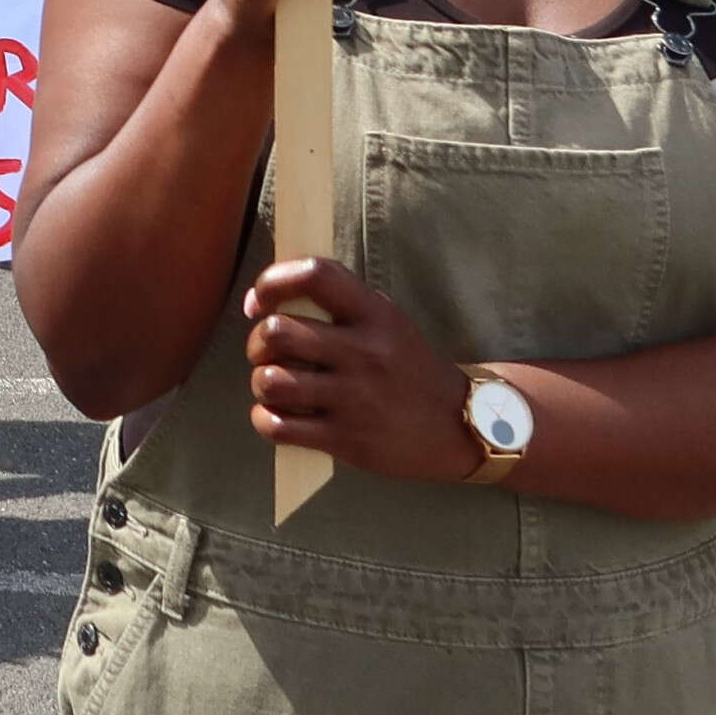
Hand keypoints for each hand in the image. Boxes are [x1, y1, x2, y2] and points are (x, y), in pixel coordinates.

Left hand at [240, 258, 480, 481]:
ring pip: (270, 381)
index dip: (272, 281)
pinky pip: (278, 426)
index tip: (259, 302)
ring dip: (261, 383)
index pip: (314, 275)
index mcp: (374, 314)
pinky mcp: (347, 439)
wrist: (458, 426)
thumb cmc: (409, 368)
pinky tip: (277, 417)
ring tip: (275, 388)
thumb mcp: (388, 322)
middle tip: (266, 354)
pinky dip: (265, 421)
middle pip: (277, 332)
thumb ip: (341, 306)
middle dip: (256, 343)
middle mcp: (364, 352)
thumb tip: (272, 298)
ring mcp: (354, 398)